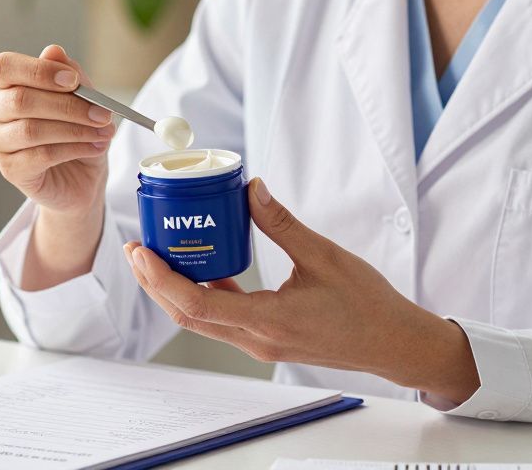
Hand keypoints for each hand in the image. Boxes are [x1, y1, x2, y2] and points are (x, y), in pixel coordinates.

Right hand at [0, 44, 115, 215]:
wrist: (81, 174)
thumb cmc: (75, 128)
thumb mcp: (81, 97)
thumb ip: (68, 74)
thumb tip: (53, 51)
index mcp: (5, 85)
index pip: (5, 67)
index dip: (39, 71)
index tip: (73, 80)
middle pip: (21, 100)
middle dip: (68, 106)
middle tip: (102, 113)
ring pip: (32, 130)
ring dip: (76, 129)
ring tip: (104, 132)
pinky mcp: (10, 169)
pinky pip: (41, 156)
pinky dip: (74, 149)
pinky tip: (95, 147)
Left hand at [124, 178, 480, 404]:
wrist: (394, 343)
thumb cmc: (368, 305)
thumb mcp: (324, 256)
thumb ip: (282, 223)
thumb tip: (252, 188)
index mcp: (269, 320)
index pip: (198, 304)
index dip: (161, 279)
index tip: (141, 253)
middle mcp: (257, 339)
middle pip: (188, 315)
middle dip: (155, 283)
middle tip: (137, 249)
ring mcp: (261, 344)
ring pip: (202, 319)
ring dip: (175, 290)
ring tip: (158, 257)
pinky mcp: (268, 340)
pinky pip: (224, 319)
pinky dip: (204, 294)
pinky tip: (204, 267)